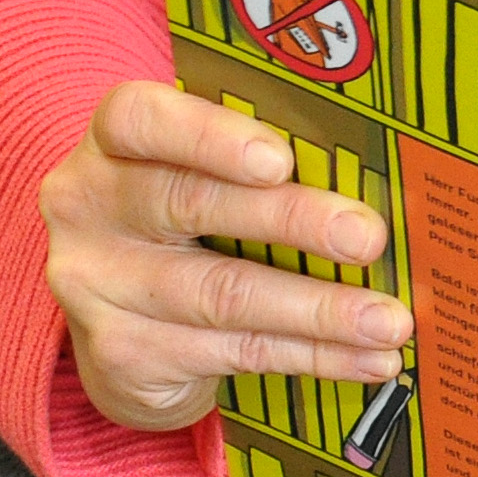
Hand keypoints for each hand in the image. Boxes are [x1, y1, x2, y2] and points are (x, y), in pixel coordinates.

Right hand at [38, 80, 412, 429]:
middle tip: (367, 238)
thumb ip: (261, 164)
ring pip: (223, 295)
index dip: (208, 136)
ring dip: (321, 309)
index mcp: (112, 143)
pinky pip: (238, 352)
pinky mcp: (124, 357)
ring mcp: (98, 289)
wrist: (115, 319)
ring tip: (388, 319)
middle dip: (292, 221)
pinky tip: (367, 357)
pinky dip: (315, 355)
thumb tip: (375, 176)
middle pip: (192, 206)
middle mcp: (89, 210)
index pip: (138, 119)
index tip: (278, 159)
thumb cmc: (183, 221)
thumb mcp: (199, 176)